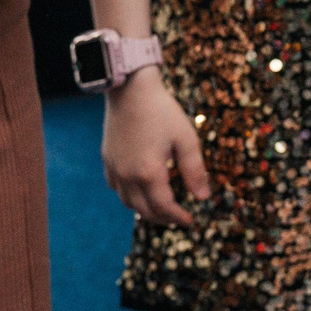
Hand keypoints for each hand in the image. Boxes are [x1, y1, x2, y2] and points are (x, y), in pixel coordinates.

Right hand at [101, 71, 209, 226]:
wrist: (130, 88)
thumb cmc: (162, 110)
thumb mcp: (186, 138)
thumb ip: (194, 170)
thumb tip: (202, 197)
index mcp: (149, 172)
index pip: (164, 207)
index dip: (178, 217)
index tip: (191, 221)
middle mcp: (128, 175)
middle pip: (144, 210)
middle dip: (163, 218)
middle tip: (178, 218)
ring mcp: (114, 168)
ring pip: (128, 202)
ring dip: (145, 210)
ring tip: (161, 208)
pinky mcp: (107, 159)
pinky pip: (116, 187)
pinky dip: (129, 196)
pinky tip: (139, 190)